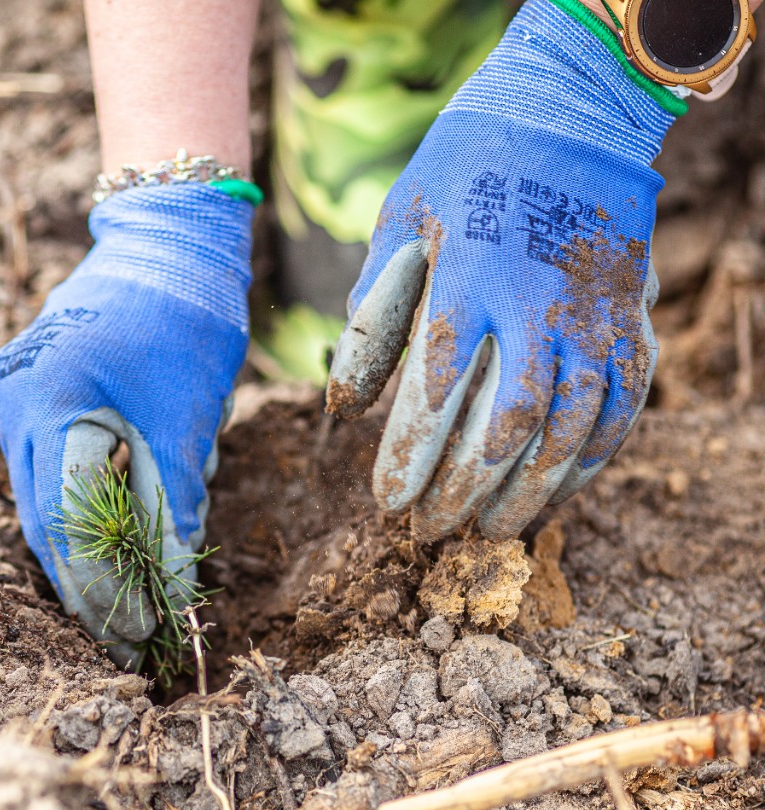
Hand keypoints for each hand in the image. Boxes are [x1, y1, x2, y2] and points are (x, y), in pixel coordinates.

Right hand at [0, 184, 252, 664]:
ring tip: (125, 610)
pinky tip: (110, 554)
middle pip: (42, 518)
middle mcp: (13, 397)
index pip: (68, 515)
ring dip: (82, 556)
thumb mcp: (188, 416)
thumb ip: (173, 502)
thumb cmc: (185, 319)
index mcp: (50, 394)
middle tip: (130, 640)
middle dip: (87, 585)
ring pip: (40, 501)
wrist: (165, 243)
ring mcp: (10, 395)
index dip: (104, 582)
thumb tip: (173, 586)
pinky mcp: (24, 396)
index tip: (143, 629)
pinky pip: (46, 473)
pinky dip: (79, 515)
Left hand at [326, 0, 679, 541]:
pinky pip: (622, 409)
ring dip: (527, 493)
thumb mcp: (399, 222)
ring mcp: (592, 317)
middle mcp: (536, 309)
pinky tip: (558, 491)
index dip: (410, 461)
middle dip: (461, 493)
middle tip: (429, 534)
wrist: (573, 109)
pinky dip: (591, 460)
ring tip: (489, 530)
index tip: (387, 505)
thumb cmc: (465, 166)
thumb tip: (344, 401)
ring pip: (567, 433)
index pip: (434, 398)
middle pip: (500, 432)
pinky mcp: (631, 319)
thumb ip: (373, 313)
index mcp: (467, 283)